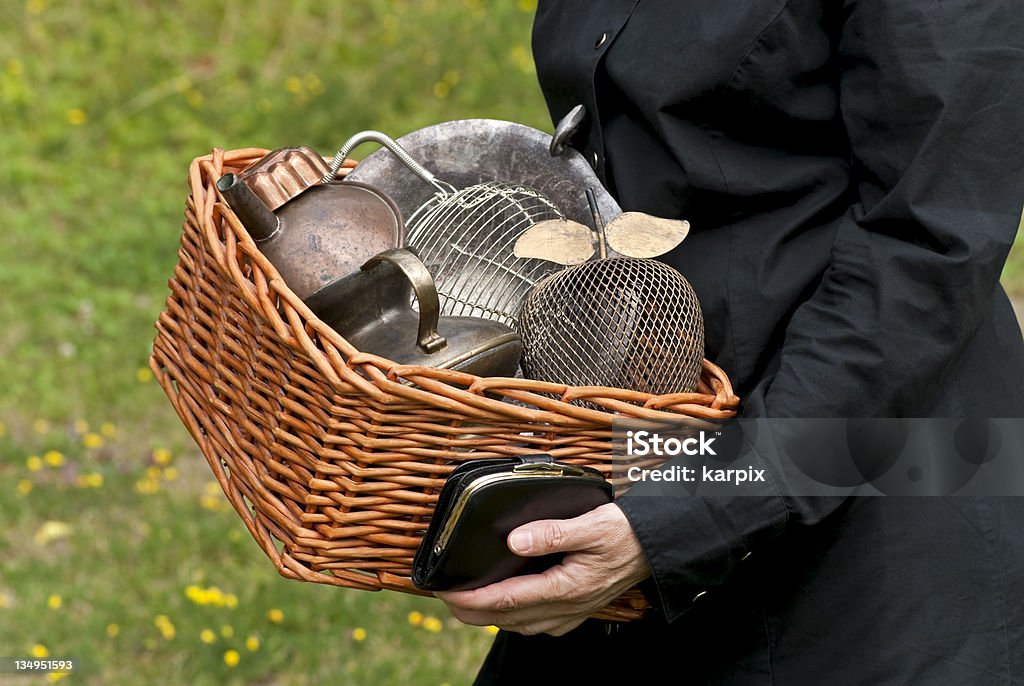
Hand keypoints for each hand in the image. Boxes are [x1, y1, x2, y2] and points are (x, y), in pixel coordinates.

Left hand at [435, 503, 649, 635]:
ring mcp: (572, 612)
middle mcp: (567, 607)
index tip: (447, 593)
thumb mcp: (592, 524)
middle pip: (508, 618)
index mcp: (567, 588)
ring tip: (467, 602)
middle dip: (473, 612)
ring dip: (491, 616)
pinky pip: (538, 622)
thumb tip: (514, 542)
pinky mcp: (576, 609)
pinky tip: (507, 605)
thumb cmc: (625, 534)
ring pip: (521, 624)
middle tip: (445, 598)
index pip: (508, 600)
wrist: (656, 547)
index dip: (474, 599)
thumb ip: (552, 533)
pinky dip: (514, 616)